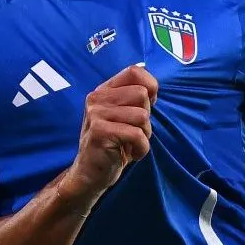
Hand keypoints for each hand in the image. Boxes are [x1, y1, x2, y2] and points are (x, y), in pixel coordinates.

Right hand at [69, 63, 157, 197]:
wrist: (91, 174)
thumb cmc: (113, 144)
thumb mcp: (124, 116)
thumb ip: (135, 99)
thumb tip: (152, 86)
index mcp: (104, 90)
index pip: (135, 71)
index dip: (150, 88)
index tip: (144, 108)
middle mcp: (97, 98)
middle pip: (142, 94)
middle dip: (146, 117)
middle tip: (132, 132)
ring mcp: (96, 113)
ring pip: (142, 115)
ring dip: (144, 135)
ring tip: (129, 143)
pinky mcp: (99, 131)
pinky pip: (137, 135)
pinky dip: (141, 149)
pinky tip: (129, 154)